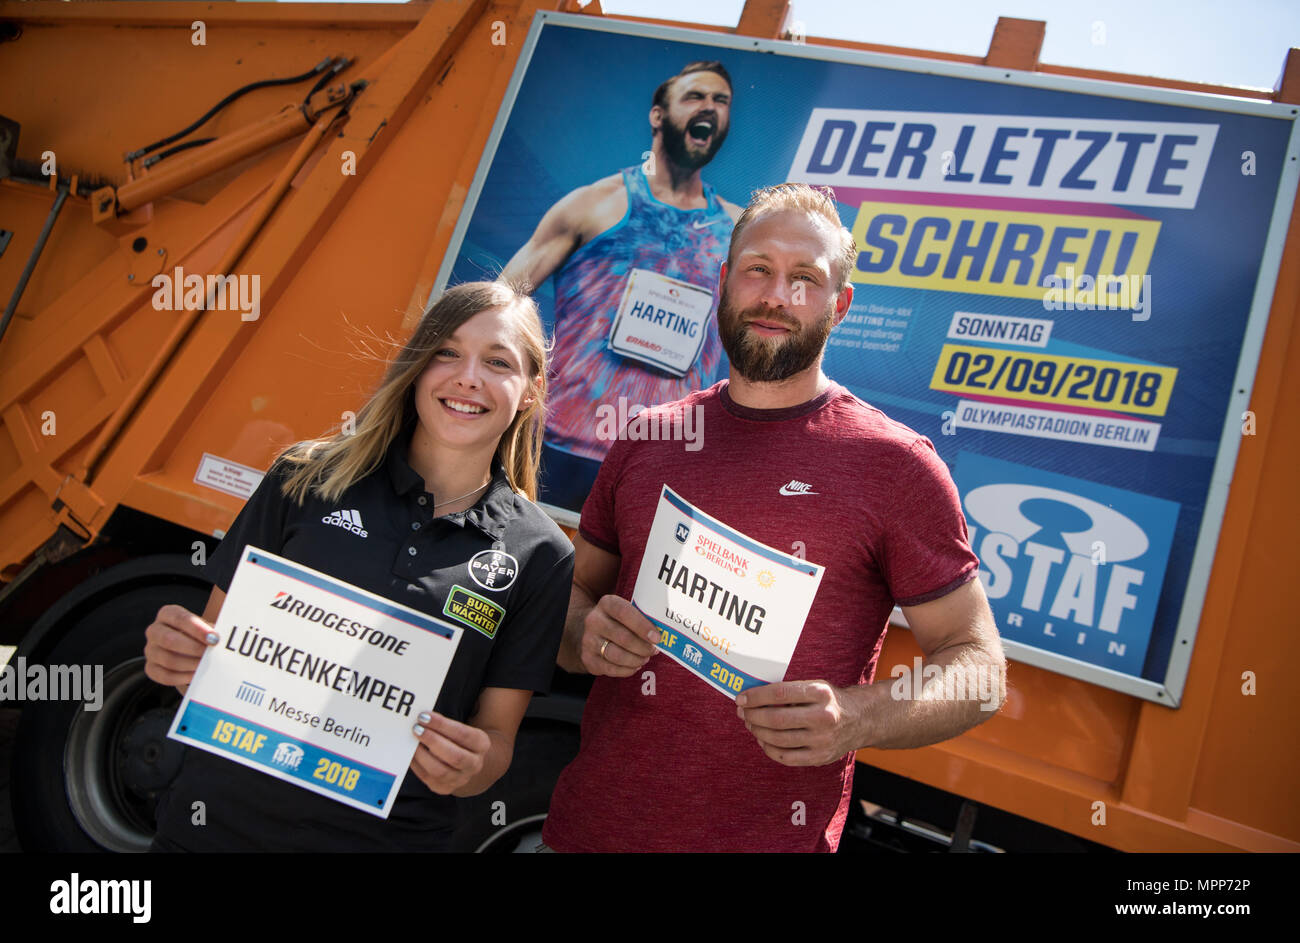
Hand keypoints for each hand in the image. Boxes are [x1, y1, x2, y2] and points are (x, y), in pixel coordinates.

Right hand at [143, 604, 218, 691]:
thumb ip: (210, 631)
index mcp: (167, 614)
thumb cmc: (200, 634)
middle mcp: (154, 630)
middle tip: (211, 654)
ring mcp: (150, 650)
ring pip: (168, 659)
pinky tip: (197, 675)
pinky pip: (165, 676)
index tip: (214, 638)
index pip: (180, 618)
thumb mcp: (205, 627)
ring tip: (207, 665)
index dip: (197, 629)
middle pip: (169, 640)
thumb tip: (219, 641)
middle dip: (194, 648)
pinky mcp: (151, 668)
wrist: (189, 648)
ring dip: (191, 664)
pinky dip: (183, 677)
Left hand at [410, 711, 490, 795]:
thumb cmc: (460, 740)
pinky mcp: (445, 788)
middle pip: (455, 756)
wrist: (467, 763)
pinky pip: (428, 778)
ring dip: (422, 755)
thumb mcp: (461, 729)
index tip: (424, 716)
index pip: (463, 734)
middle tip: (416, 729)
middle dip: (433, 741)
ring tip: (412, 742)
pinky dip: (417, 765)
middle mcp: (474, 764)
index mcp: (481, 745)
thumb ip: (445, 725)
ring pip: (440, 771)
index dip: (442, 725)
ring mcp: (460, 779)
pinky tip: (411, 754)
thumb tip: (422, 718)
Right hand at [579, 595, 659, 677]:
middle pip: (622, 637)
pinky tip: (635, 666)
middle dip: (642, 647)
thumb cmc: (618, 621)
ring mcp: (588, 640)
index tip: (657, 638)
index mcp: (607, 604)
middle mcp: (594, 620)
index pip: (624, 612)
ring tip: (645, 658)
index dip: (642, 626)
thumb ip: (642, 617)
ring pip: (616, 655)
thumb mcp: (627, 611)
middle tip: (654, 650)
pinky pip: (610, 668)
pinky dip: (626, 670)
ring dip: (636, 659)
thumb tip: (665, 632)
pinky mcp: (588, 658)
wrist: (591, 631)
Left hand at [736, 681, 858, 766]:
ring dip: (757, 731)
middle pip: (776, 719)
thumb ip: (789, 691)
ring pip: (778, 739)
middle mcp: (823, 717)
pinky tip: (763, 739)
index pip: (780, 694)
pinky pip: (786, 757)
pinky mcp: (820, 757)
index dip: (756, 696)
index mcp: (821, 693)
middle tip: (742, 712)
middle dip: (752, 715)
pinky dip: (768, 748)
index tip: (741, 698)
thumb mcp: (815, 686)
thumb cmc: (830, 700)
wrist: (861, 720)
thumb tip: (752, 696)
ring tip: (750, 724)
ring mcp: (822, 740)